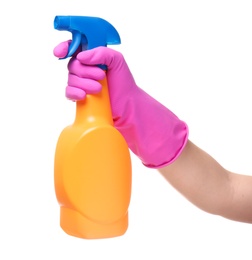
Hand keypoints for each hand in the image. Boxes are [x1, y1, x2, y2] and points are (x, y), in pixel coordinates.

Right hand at [53, 42, 187, 167]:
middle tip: (101, 77)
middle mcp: (85, 68)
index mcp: (93, 57)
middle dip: (85, 71)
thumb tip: (81, 56)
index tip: (61, 52)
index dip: (65, 47)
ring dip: (84, 83)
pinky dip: (74, 93)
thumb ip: (102, 53)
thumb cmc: (124, 83)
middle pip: (72, 64)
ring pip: (71, 79)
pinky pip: (69, 92)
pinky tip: (83, 96)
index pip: (74, 46)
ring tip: (99, 89)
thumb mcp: (118, 61)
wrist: (127, 105)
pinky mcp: (80, 97)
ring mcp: (82, 83)